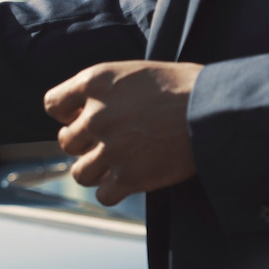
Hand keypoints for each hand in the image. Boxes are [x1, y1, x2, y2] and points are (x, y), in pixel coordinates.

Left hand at [43, 60, 203, 204]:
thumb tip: (84, 108)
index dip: (67, 114)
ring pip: (80, 173)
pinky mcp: (129, 177)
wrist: (215, 109)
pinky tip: (130, 180)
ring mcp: (110, 148)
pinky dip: (115, 191)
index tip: (83, 117)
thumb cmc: (184, 86)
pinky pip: (104, 195)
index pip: (53, 105)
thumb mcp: (137, 73)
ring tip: (117, 164)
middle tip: (110, 142)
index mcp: (96, 82)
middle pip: (66, 142)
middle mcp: (96, 115)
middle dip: (85, 144)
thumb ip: (106, 90)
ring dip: (96, 171)